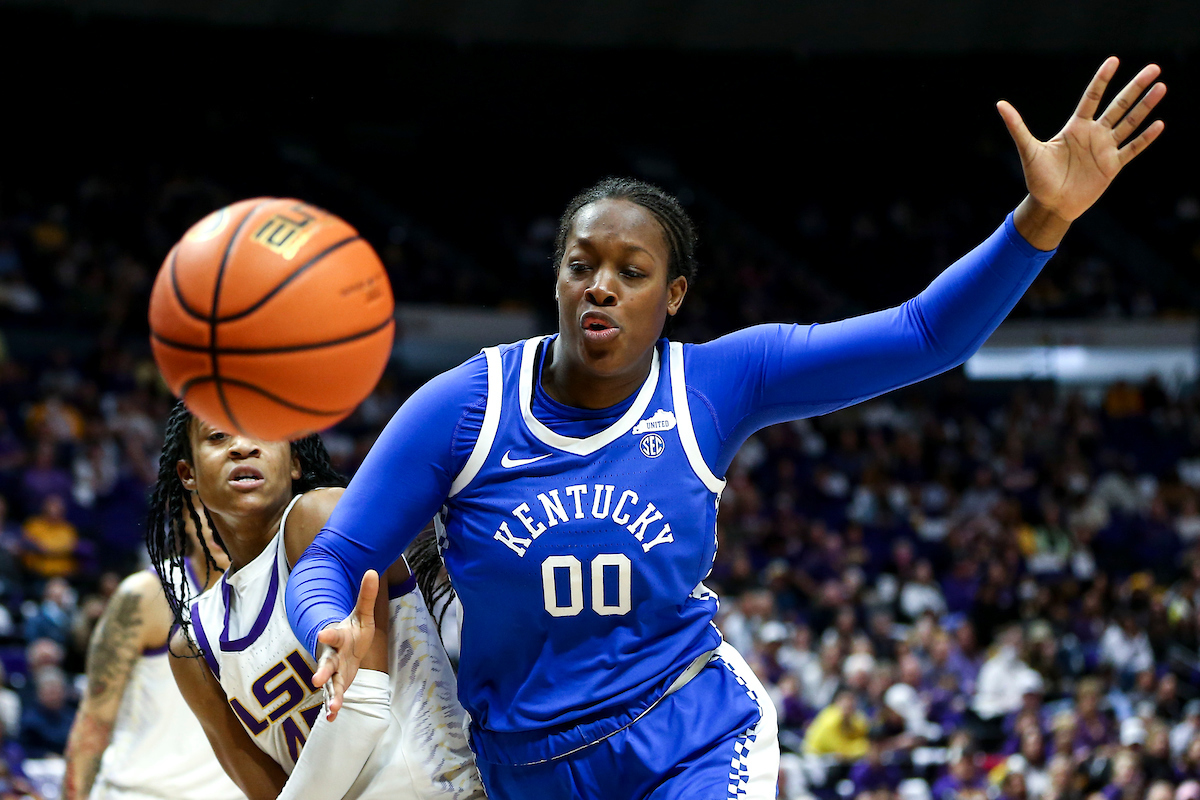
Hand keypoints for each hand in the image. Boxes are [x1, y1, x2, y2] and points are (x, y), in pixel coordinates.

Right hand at [311, 569, 377, 721]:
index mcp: (338, 636)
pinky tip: (332, 719)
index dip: (328, 635)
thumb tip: (372, 571)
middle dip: (322, 672)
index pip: (332, 635)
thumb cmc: (353, 629)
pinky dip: (332, 707)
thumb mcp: (363, 613)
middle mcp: (332, 655)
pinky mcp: (338, 683)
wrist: (345, 644)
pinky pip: (333, 696)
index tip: (323, 634)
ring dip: (330, 696)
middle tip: (316, 681)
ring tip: (332, 708)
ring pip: (330, 684)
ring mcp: (334, 671)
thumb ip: (366, 596)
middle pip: (326, 664)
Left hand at [999, 57, 1164, 244]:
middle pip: (1118, 105)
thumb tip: (1000, 105)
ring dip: (1145, 106)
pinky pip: (1132, 149)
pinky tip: (1159, 124)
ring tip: (1161, 87)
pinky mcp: (1112, 166)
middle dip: (1135, 87)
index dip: (1102, 79)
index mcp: (1075, 127)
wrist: (1050, 204)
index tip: (1114, 60)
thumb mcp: (1028, 150)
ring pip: (1129, 123)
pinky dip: (1145, 138)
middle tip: (1154, 68)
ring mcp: (1105, 149)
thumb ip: (1018, 127)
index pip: (1092, 97)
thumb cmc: (1037, 178)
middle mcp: (1093, 134)